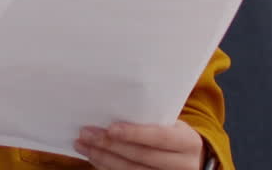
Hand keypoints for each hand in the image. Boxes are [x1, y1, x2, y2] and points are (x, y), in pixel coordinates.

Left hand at [74, 121, 204, 168]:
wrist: (189, 157)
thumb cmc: (172, 132)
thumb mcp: (170, 123)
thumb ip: (149, 118)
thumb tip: (109, 107)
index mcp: (188, 142)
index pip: (160, 137)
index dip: (134, 133)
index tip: (110, 128)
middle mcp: (183, 164)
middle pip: (142, 156)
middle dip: (110, 145)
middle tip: (86, 133)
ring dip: (102, 157)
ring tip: (82, 144)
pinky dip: (107, 167)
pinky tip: (93, 156)